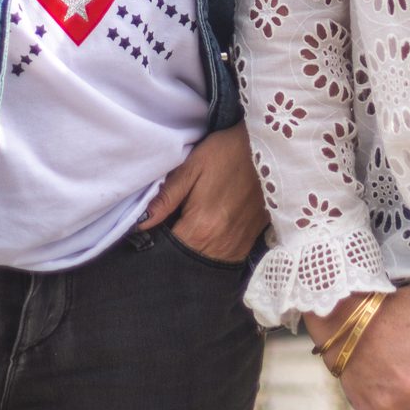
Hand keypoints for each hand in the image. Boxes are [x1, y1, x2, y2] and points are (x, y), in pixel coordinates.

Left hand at [136, 122, 268, 263]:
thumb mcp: (192, 167)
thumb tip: (140, 224)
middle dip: (176, 251)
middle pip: (190, 260)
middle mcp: (221, 243)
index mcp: (200, 227)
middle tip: (171, 230)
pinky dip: (216, 251)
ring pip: (209, 262)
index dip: (158, 244)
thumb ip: (166, 198)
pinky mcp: (253, 239)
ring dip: (197, 252)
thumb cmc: (226, 152)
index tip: (154, 232)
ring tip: (190, 231)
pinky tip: (211, 234)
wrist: (269, 146)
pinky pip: (228, 257)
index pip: (170, 251)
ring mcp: (239, 244)